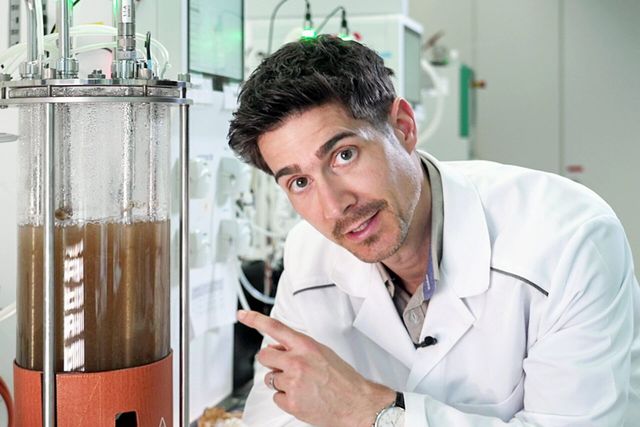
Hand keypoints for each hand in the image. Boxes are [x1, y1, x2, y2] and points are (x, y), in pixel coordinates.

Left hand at [238, 310, 395, 426]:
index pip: (275, 327)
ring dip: (280, 381)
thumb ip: (299, 348)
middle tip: (286, 367)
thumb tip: (277, 348)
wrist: (356, 403)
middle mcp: (297, 361)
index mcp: (306, 346)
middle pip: (264, 355)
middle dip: (271, 361)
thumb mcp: (322, 353)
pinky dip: (285, 398)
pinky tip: (302, 397)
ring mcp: (292, 382)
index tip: (242, 315)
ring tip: (301, 385)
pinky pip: (276, 397)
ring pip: (269, 378)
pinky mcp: (291, 402)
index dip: (255, 320)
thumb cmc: (343, 379)